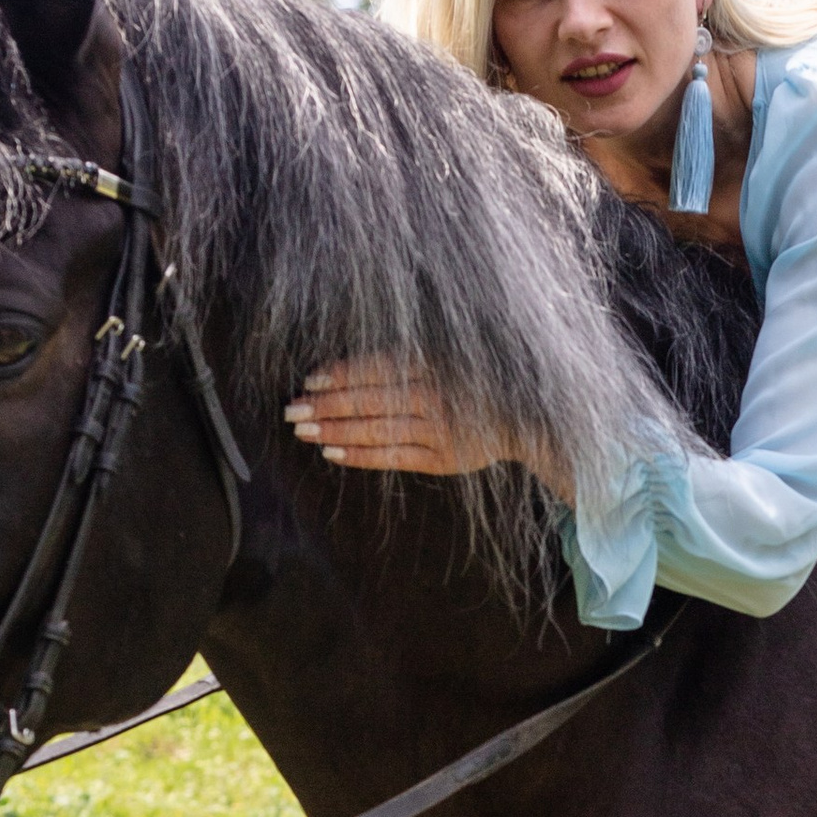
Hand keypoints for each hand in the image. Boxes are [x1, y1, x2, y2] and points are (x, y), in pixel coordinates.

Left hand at [285, 357, 571, 500]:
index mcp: (432, 363)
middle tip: (292, 410)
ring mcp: (439, 429)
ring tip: (303, 431)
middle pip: (369, 400)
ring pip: (377, 430)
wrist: (523, 419)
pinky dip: (360, 455)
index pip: (375, 368)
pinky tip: (331, 452)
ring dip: (335, 430)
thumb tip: (342, 369)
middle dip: (326, 405)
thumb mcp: (443, 357)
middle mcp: (434, 394)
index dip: (339, 375)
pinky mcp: (443, 458)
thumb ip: (402, 361)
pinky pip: (392, 458)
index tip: (308, 382)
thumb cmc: (471, 382)